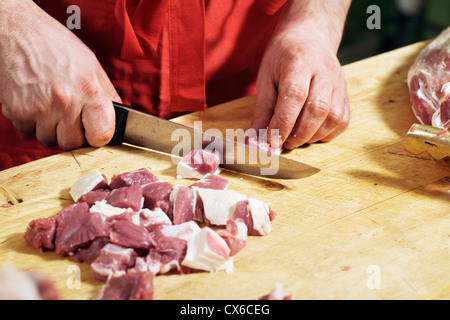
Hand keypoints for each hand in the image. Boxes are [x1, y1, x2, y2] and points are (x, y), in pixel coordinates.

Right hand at [0, 0, 120, 149]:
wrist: (17, 32)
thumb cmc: (57, 47)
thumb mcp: (92, 67)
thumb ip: (107, 96)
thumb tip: (117, 121)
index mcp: (89, 91)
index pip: (101, 135)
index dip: (98, 136)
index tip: (95, 131)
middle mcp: (64, 102)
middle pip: (72, 143)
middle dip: (72, 134)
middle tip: (70, 115)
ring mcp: (38, 108)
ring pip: (49, 139)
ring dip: (51, 128)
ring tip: (51, 104)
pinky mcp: (17, 111)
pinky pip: (28, 130)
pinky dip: (32, 121)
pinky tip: (36, 101)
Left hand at [250, 0, 350, 149]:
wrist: (309, 37)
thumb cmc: (283, 57)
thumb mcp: (266, 77)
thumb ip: (262, 110)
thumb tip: (253, 139)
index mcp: (300, 62)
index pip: (295, 96)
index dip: (283, 123)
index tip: (271, 141)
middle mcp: (324, 72)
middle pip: (317, 109)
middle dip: (298, 134)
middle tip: (283, 143)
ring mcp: (338, 83)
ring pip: (333, 118)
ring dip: (312, 136)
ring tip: (295, 138)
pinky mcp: (345, 93)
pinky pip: (343, 121)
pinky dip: (327, 134)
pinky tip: (311, 134)